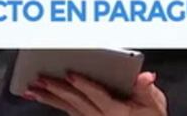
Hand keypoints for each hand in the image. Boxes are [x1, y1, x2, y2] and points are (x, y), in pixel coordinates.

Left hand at [24, 72, 166, 115]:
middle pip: (76, 102)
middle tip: (39, 78)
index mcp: (117, 111)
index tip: (70, 74)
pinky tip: (42, 98)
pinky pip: (68, 113)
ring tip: (31, 89)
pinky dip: (54, 104)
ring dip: (48, 98)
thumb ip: (146, 89)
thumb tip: (145, 76)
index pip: (97, 96)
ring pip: (67, 108)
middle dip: (57, 89)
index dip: (84, 85)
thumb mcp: (154, 103)